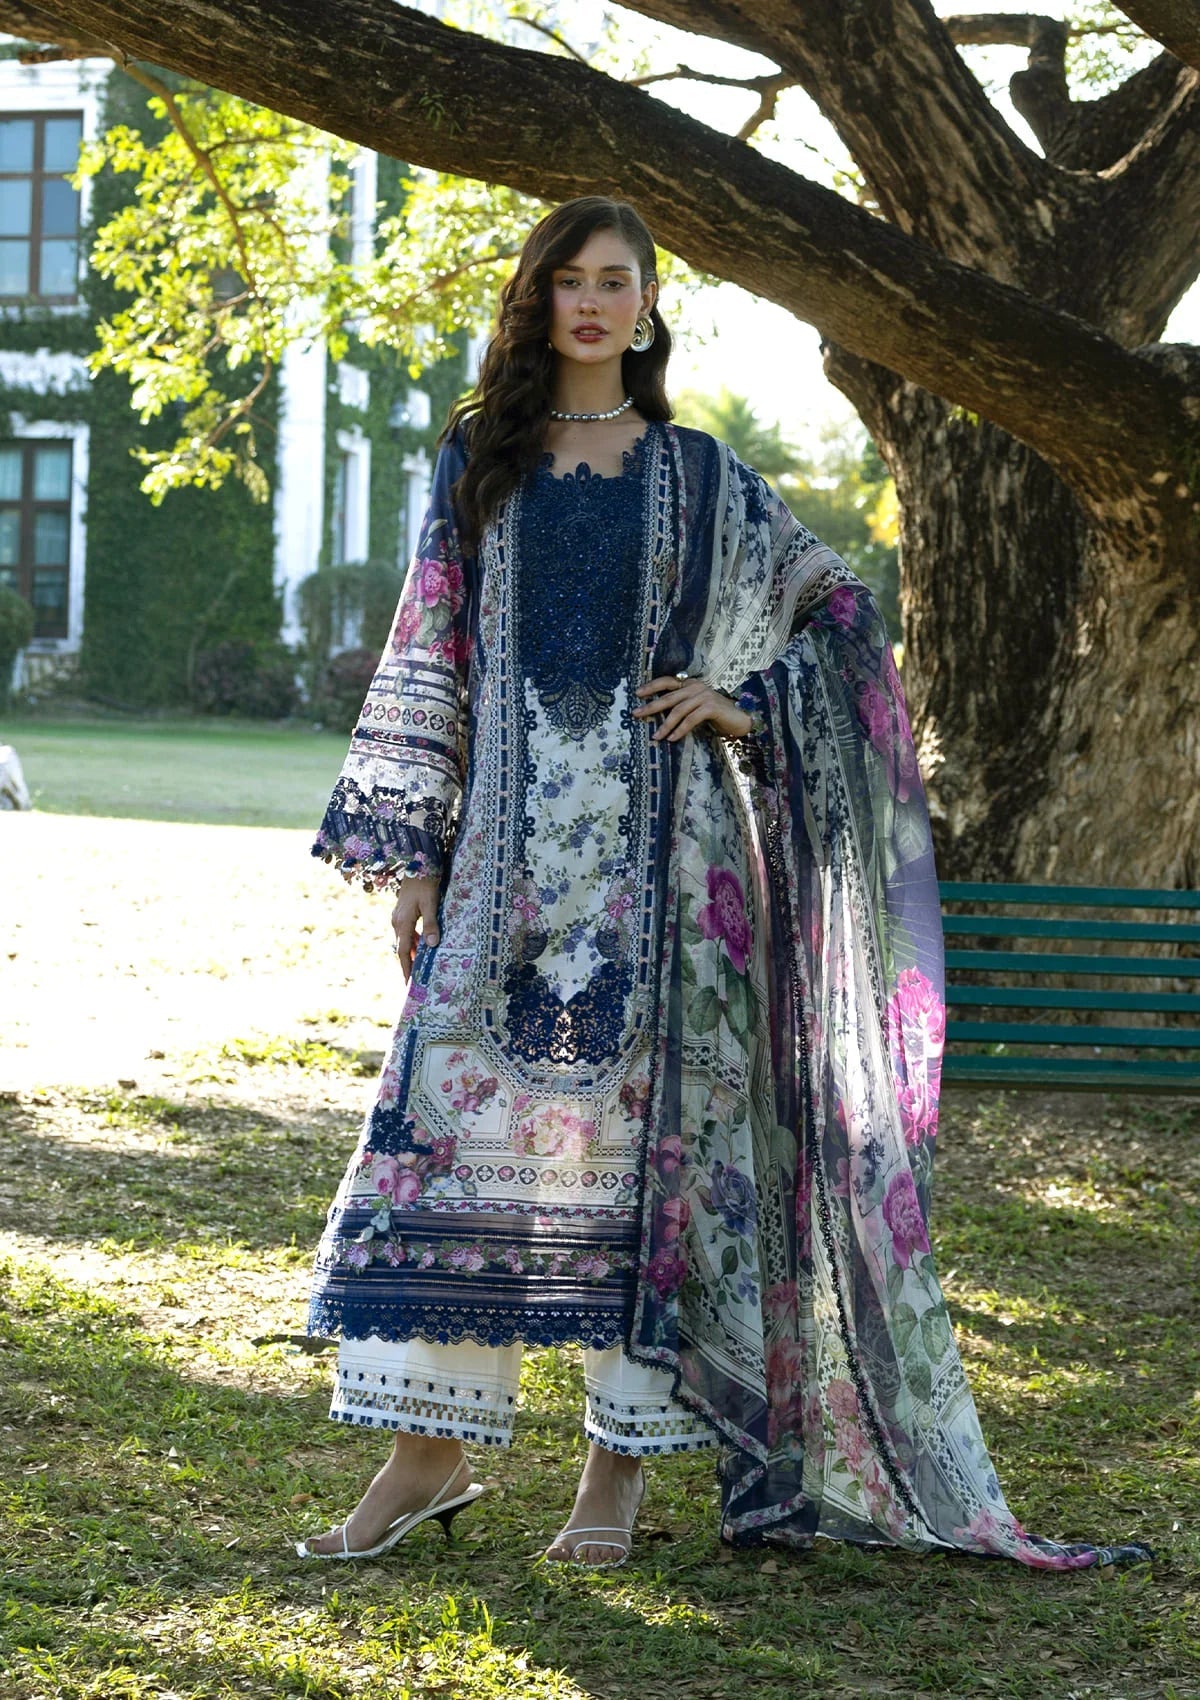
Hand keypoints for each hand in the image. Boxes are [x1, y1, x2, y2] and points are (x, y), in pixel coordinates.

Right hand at [391, 875, 440, 981]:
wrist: (416, 862)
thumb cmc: (425, 882)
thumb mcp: (431, 904)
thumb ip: (430, 924)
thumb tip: (432, 945)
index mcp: (402, 922)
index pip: (403, 952)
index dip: (406, 968)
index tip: (409, 983)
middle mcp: (396, 921)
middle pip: (401, 948)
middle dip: (408, 964)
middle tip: (415, 979)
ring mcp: (398, 916)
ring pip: (403, 940)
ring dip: (411, 952)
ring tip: (420, 965)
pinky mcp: (402, 912)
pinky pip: (406, 932)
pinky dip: (413, 941)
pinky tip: (422, 944)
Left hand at [633, 675, 752, 742]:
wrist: (740, 719)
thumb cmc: (716, 715)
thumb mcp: (695, 707)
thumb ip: (681, 705)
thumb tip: (657, 714)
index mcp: (690, 684)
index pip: (667, 681)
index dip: (651, 686)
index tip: (637, 694)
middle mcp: (696, 687)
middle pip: (668, 697)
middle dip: (651, 706)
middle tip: (636, 714)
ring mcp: (704, 696)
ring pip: (678, 710)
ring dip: (665, 725)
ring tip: (656, 736)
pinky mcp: (711, 707)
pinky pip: (691, 719)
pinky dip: (680, 730)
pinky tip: (672, 738)